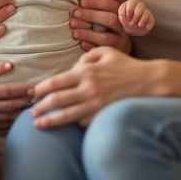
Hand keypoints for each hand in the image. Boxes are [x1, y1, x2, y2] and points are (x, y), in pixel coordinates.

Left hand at [30, 46, 151, 127]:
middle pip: (57, 100)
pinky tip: (66, 127)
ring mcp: (96, 104)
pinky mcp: (103, 114)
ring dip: (50, 121)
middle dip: (40, 107)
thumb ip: (86, 58)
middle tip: (31, 113)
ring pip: (67, 115)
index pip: (56, 82)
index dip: (41, 89)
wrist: (149, 81)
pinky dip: (74, 124)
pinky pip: (84, 122)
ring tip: (38, 125)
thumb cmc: (126, 65)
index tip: (32, 94)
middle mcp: (88, 89)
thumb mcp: (106, 52)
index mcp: (86, 72)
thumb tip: (72, 67)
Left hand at [71, 0, 131, 52]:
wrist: (122, 52)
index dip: (96, 2)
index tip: (81, 2)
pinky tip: (81, 44)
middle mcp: (124, 29)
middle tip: (75, 13)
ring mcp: (120, 43)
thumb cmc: (116, 28)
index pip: (111, 5)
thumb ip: (115, 2)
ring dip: (88, 33)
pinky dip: (91, 47)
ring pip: (106, 37)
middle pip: (110, 20)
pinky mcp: (113, 54)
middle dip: (91, 15)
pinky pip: (102, 51)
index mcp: (123, 15)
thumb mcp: (118, 14)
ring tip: (74, 32)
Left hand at [118, 0, 154, 35]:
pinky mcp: (151, 20)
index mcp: (131, 4)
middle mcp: (139, 6)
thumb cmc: (124, 21)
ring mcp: (146, 13)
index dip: (130, 8)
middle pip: (141, 5)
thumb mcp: (119, 14)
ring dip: (143, 19)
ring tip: (139, 25)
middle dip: (137, 14)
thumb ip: (116, 3)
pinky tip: (146, 27)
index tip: (128, 16)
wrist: (131, 31)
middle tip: (132, 22)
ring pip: (147, 12)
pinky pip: (152, 19)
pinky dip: (149, 23)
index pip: (133, 1)